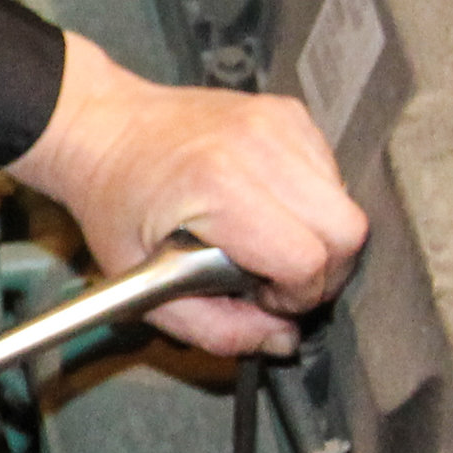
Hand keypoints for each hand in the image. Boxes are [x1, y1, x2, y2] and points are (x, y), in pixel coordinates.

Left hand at [4, 35, 367, 356]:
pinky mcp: (289, 112)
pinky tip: (270, 209)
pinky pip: (333, 173)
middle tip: (278, 280)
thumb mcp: (143, 287)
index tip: (264, 299)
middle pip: (348, 230)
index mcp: (218, 186)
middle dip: (324, 272)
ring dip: (320, 237)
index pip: (306, 259)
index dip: (295, 296)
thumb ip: (217, 329)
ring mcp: (278, 122)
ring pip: (348, 203)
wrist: (104, 127)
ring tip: (268, 241)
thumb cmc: (115, 202)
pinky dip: (314, 203)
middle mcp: (257, 146)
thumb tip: (282, 341)